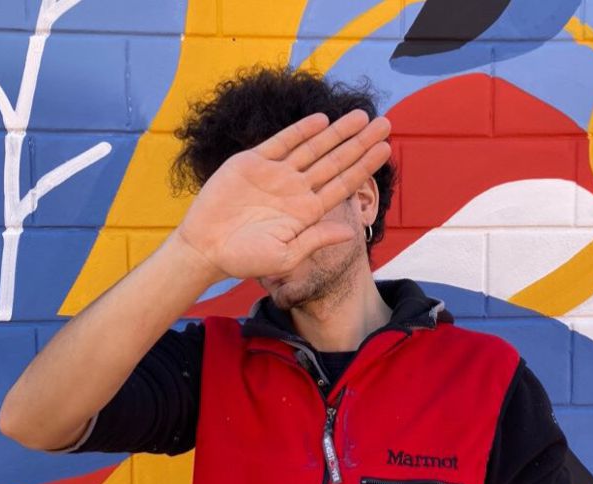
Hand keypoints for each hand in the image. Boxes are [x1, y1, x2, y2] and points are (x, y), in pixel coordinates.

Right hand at [174, 109, 391, 280]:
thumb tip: (350, 234)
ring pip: (314, 147)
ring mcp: (276, 175)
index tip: (386, 150)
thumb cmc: (245, 259)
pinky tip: (323, 120)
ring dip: (338, 132)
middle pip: (336, 161)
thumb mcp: (285, 256)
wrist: (206, 247)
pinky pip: (282, 142)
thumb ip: (316, 240)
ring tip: (363, 115)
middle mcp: (296, 190)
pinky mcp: (253, 163)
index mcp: (307, 213)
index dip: (364, 166)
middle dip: (360, 143)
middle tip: (386, 124)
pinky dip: (302, 131)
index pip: (343, 184)